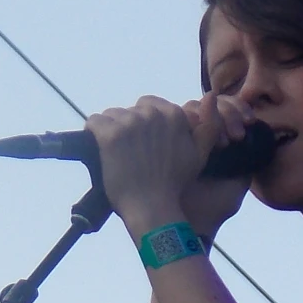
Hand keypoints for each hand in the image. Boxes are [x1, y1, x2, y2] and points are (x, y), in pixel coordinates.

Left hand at [87, 94, 250, 240]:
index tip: (140, 142)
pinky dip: (92, 132)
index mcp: (173, 114)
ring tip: (113, 153)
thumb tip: (210, 95)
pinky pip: (93, 121)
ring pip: (111, 115)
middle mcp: (151, 114)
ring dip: (110, 130)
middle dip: (127, 127)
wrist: (151, 207)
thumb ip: (207, 126)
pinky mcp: (109, 135)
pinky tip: (97, 147)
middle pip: (129, 110)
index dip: (142, 123)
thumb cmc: (174, 185)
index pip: (148, 104)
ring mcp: (129, 123)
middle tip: (127, 152)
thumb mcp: (199, 155)